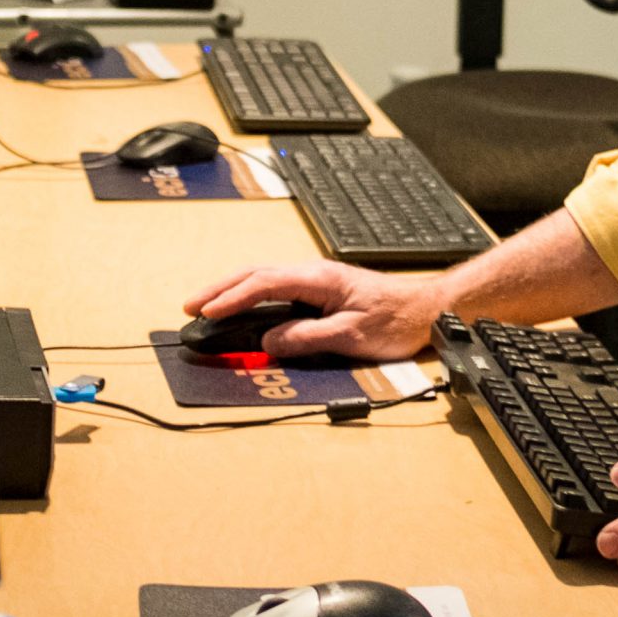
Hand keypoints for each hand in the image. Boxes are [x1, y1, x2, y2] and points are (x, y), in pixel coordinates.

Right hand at [183, 260, 444, 360]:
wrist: (426, 310)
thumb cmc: (397, 321)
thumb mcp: (352, 337)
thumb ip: (308, 338)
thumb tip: (270, 342)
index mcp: (320, 279)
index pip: (265, 283)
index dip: (232, 298)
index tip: (207, 312)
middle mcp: (314, 274)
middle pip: (257, 274)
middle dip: (221, 289)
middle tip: (190, 307)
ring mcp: (316, 281)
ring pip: (264, 279)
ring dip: (233, 291)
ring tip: (206, 307)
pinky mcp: (320, 291)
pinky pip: (276, 289)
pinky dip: (252, 296)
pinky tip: (241, 308)